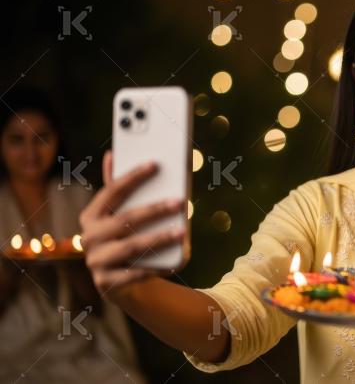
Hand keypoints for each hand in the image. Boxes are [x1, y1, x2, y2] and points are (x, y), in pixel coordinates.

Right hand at [78, 151, 185, 299]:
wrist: (124, 282)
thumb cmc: (128, 238)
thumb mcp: (124, 214)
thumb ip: (120, 189)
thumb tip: (111, 154)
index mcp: (92, 215)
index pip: (112, 191)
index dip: (133, 176)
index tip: (156, 164)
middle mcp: (88, 237)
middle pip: (124, 219)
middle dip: (153, 209)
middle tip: (179, 202)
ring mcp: (95, 261)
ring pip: (132, 247)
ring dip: (159, 237)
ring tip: (183, 232)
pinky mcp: (106, 283)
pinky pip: (136, 273)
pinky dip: (158, 266)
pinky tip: (177, 259)